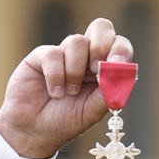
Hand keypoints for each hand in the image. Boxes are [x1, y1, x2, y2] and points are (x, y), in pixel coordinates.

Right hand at [0, 18, 133, 158]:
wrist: (34, 131)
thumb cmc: (66, 120)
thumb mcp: (94, 110)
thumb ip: (110, 90)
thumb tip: (123, 70)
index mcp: (105, 69)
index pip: (119, 45)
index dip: (120, 49)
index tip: (116, 63)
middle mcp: (86, 57)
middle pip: (101, 27)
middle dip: (101, 44)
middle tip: (95, 68)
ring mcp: (64, 54)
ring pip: (77, 41)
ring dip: (75, 71)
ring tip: (70, 92)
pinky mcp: (42, 56)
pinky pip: (53, 53)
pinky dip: (56, 76)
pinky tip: (54, 92)